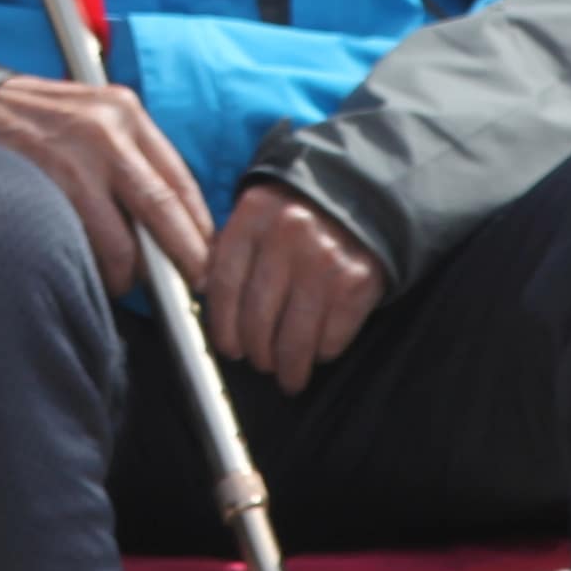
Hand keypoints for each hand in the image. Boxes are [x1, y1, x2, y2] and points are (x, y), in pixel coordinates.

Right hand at [0, 74, 213, 300]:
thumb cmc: (38, 120)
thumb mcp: (94, 117)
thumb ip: (132, 157)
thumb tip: (172, 222)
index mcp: (125, 114)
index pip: (179, 182)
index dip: (199, 229)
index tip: (208, 258)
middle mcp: (105, 132)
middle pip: (162, 211)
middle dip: (183, 258)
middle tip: (193, 285)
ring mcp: (72, 162)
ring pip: (121, 242)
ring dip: (128, 274)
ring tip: (122, 279)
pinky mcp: (41, 190)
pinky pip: (79, 247)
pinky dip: (90, 266)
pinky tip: (87, 266)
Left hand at [201, 185, 385, 390]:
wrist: (364, 195)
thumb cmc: (302, 217)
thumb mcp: (260, 216)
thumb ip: (231, 251)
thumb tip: (206, 298)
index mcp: (254, 214)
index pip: (225, 285)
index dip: (223, 327)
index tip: (229, 348)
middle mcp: (289, 234)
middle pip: (257, 317)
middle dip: (257, 353)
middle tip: (260, 362)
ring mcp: (325, 258)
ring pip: (294, 338)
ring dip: (289, 367)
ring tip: (288, 374)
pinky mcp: (358, 280)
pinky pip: (331, 338)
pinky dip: (322, 353)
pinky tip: (318, 351)